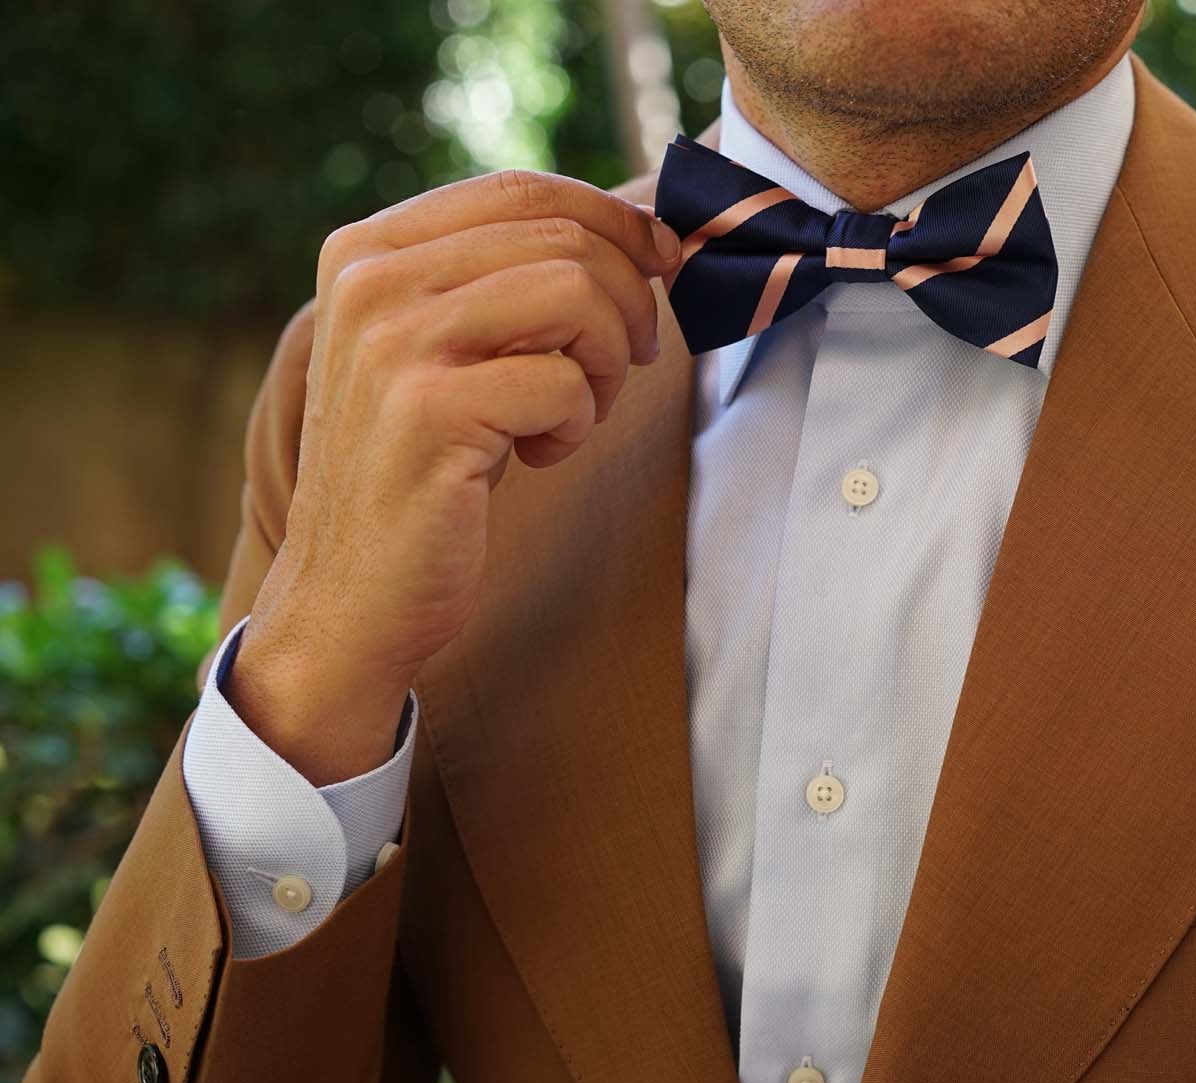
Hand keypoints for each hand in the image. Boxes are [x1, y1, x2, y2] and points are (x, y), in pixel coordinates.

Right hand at [227, 170, 680, 784]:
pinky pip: (563, 383)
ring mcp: (394, 344)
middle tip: (623, 363)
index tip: (662, 266)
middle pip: (562, 239)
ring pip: (574, 295)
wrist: (350, 597)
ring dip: (604, 361)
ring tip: (573, 411)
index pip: (522, 190)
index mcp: (369, 250)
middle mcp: (371, 281)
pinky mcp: (429, 413)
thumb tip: (646, 229)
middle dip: (627, 301)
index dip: (615, 221)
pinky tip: (537, 457)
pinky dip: (576, 424)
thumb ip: (506, 281)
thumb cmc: (421, 471)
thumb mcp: (446, 351)